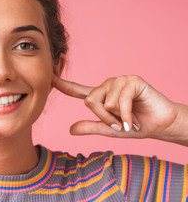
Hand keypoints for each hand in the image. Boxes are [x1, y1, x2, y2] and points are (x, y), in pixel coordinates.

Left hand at [52, 75, 187, 145]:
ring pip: (104, 102)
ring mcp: (119, 81)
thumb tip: (70, 129)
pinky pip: (119, 101)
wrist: (160, 125)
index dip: (63, 85)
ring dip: (117, 117)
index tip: (49, 78)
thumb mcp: (110, 130)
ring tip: (129, 119)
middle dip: (104, 118)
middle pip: (90, 101)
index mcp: (100, 96)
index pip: (77, 90)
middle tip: (119, 124)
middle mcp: (107, 86)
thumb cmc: (135, 126)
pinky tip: (134, 119)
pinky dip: (126, 115)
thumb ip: (91, 127)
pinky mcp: (132, 80)